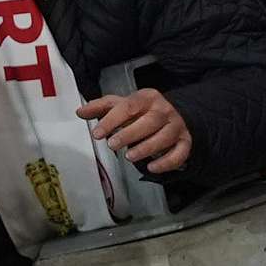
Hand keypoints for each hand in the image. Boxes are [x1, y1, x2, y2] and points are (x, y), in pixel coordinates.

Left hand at [77, 88, 193, 173]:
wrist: (170, 116)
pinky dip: (167, 162)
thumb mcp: (120, 105)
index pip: (129, 106)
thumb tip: (80, 112)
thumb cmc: (141, 112)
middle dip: (130, 134)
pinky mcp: (185, 141)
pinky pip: (180, 153)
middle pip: (150, 121)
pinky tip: (151, 167)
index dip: (112, 120)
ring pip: (165, 137)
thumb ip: (100, 108)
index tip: (97, 133)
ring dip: (147, 148)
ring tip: (130, 156)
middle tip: (113, 145)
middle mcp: (164, 110)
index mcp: (147, 98)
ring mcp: (177, 126)